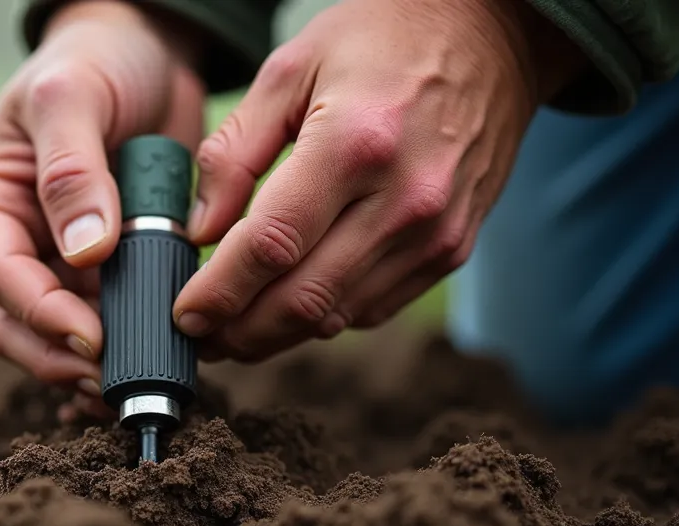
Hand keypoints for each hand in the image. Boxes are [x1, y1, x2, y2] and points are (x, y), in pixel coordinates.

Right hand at [0, 0, 205, 418]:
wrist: (142, 52)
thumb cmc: (94, 62)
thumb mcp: (74, 97)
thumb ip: (71, 170)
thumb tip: (85, 253)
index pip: (0, 278)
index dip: (42, 316)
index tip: (92, 339)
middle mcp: (11, 243)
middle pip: (15, 327)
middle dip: (61, 359)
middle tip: (115, 381)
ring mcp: (54, 264)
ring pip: (53, 340)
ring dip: (90, 369)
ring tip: (135, 387)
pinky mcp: (100, 274)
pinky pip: (99, 329)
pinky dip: (117, 356)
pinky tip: (144, 376)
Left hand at [172, 0, 587, 362]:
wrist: (493, 35)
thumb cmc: (383, 40)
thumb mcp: (290, 68)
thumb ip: (234, 151)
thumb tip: (200, 230)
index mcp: (353, 143)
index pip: (271, 245)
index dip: (219, 292)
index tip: (185, 314)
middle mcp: (403, 198)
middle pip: (303, 298)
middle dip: (239, 332)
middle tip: (200, 337)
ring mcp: (435, 232)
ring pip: (337, 316)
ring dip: (277, 335)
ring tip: (233, 329)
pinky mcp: (452, 249)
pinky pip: (373, 308)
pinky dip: (324, 316)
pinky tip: (291, 301)